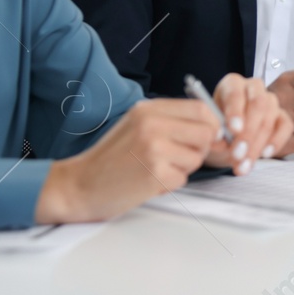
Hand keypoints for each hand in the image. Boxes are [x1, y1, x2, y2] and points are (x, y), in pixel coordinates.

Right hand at [34, 99, 218, 222]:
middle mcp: (152, 123)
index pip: (202, 109)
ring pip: (196, 158)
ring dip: (181, 168)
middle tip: (175, 158)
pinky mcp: (154, 173)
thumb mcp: (137, 126)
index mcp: (148, 109)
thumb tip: (215, 128)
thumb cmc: (111, 159)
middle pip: (207, 133)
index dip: (212, 125)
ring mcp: (153, 147)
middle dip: (199, 149)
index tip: (206, 138)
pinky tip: (147, 182)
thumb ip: (172, 122)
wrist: (78, 185)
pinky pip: (182, 179)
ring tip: (154, 169)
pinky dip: (169, 184)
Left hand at [203, 74, 293, 174]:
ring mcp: (271, 101)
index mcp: (231, 84)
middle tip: (237, 154)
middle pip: (258, 104)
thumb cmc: (216, 129)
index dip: (235, 111)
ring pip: (270, 118)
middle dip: (248, 132)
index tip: (233, 131)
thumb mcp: (210, 130)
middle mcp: (253, 88)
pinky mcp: (282, 116)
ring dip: (257, 144)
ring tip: (244, 164)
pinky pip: (286, 126)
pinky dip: (277, 141)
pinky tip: (265, 154)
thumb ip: (215, 134)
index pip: (235, 93)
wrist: (225, 138)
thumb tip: (222, 141)